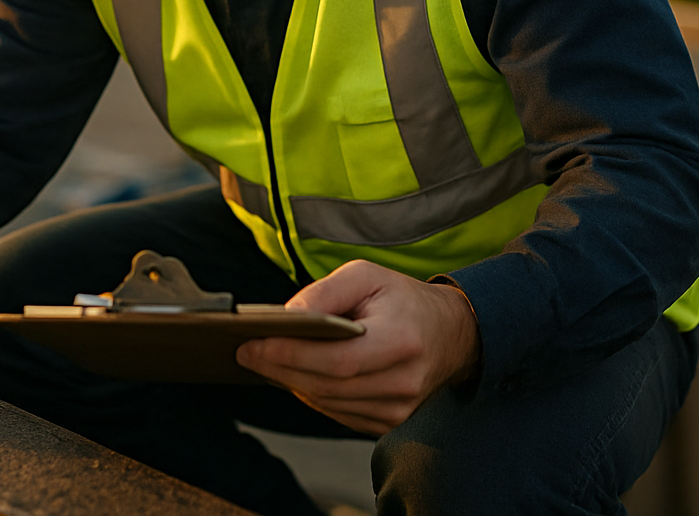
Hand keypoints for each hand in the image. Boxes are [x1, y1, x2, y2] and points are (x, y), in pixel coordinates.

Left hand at [235, 259, 480, 435]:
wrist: (452, 334)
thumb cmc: (403, 300)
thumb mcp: (366, 276)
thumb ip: (324, 293)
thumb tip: (284, 317)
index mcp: (402, 341)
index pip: (336, 360)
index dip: (290, 355)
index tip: (251, 344)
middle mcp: (403, 382)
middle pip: (327, 386)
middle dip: (279, 369)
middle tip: (246, 352)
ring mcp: (399, 409)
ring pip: (328, 403)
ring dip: (291, 383)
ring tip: (263, 361)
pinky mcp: (390, 422)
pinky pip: (338, 413)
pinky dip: (312, 394)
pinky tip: (294, 375)